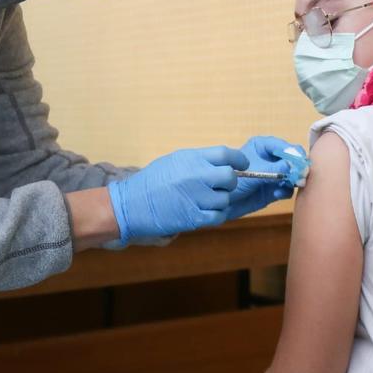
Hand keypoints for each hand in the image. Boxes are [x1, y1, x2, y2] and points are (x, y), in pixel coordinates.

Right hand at [108, 146, 249, 242]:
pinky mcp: (193, 217)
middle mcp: (196, 176)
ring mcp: (195, 197)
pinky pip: (218, 216)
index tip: (242, 165)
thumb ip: (199, 161)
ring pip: (225, 199)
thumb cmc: (151, 182)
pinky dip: (216, 215)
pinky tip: (206, 212)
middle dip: (230, 182)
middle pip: (230, 177)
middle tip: (222, 186)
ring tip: (207, 201)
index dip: (239, 160)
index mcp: (191, 158)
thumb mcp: (174, 161)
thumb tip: (223, 164)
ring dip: (221, 201)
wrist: (130, 205)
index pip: (226, 154)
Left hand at [229, 136, 305, 218]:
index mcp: (263, 146)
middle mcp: (271, 158)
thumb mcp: (254, 172)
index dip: (294, 154)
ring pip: (292, 175)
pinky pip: (287, 188)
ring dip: (293, 181)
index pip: (284, 146)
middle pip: (292, 160)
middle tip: (300, 177)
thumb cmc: (233, 180)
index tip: (300, 163)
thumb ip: (274, 169)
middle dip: (297, 168)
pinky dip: (285, 191)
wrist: (221, 202)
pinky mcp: (274, 189)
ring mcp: (273, 174)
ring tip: (288, 185)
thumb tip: (294, 167)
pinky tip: (277, 194)